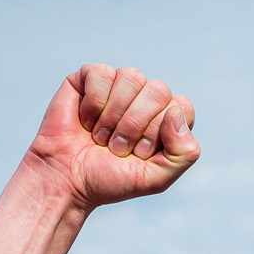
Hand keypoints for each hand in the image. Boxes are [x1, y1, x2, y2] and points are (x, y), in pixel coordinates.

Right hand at [27, 64, 199, 212]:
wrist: (67, 180)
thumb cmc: (111, 180)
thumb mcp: (158, 178)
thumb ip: (185, 152)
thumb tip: (176, 111)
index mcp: (166, 120)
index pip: (181, 107)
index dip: (160, 131)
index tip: (140, 154)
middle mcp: (145, 99)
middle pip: (159, 90)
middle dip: (136, 125)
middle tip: (117, 148)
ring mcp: (118, 86)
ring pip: (133, 76)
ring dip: (114, 116)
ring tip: (100, 137)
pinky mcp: (89, 78)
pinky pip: (103, 73)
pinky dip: (94, 103)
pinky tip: (85, 120)